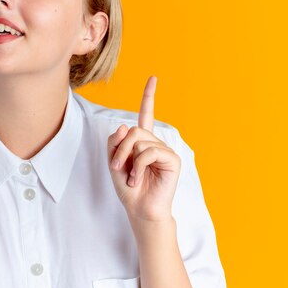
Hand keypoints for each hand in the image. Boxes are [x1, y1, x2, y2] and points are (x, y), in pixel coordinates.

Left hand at [107, 76, 180, 221]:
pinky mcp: (173, 159)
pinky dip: (138, 166)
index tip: (153, 78)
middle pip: (133, 130)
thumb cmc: (128, 187)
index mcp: (142, 141)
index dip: (149, 96)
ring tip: (131, 178)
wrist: (139, 209)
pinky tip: (139, 180)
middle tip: (116, 167)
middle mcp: (155, 142)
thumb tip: (124, 126)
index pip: (145, 114)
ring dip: (128, 160)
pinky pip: (149, 152)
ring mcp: (165, 150)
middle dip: (120, 149)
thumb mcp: (114, 162)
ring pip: (139, 141)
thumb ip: (115, 142)